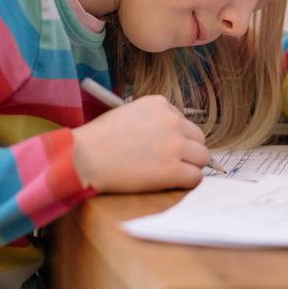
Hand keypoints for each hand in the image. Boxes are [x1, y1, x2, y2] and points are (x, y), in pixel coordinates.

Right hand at [72, 95, 210, 192]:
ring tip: (173, 174)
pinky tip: (173, 184)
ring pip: (202, 158)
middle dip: (188, 151)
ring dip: (191, 167)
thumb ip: (152, 121)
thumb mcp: (128, 114)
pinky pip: (195, 177)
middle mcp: (171, 121)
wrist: (85, 157)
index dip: (176, 137)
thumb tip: (169, 137)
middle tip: (173, 163)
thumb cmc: (99, 139)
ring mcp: (174, 145)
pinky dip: (188, 183)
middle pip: (198, 138)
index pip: (183, 122)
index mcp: (160, 104)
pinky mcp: (172, 170)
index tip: (164, 147)